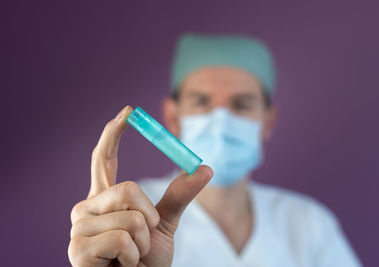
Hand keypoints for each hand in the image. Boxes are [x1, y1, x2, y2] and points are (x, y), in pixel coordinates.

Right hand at [68, 105, 212, 266]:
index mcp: (105, 198)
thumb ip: (179, 195)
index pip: (104, 159)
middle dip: (148, 216)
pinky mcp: (78, 250)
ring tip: (129, 257)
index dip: (114, 133)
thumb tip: (205, 168)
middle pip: (128, 188)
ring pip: (129, 216)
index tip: (129, 111)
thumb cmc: (146, 260)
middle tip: (143, 239)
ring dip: (141, 241)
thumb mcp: (164, 224)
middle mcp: (87, 208)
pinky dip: (132, 256)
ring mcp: (79, 228)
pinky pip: (121, 238)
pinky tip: (120, 266)